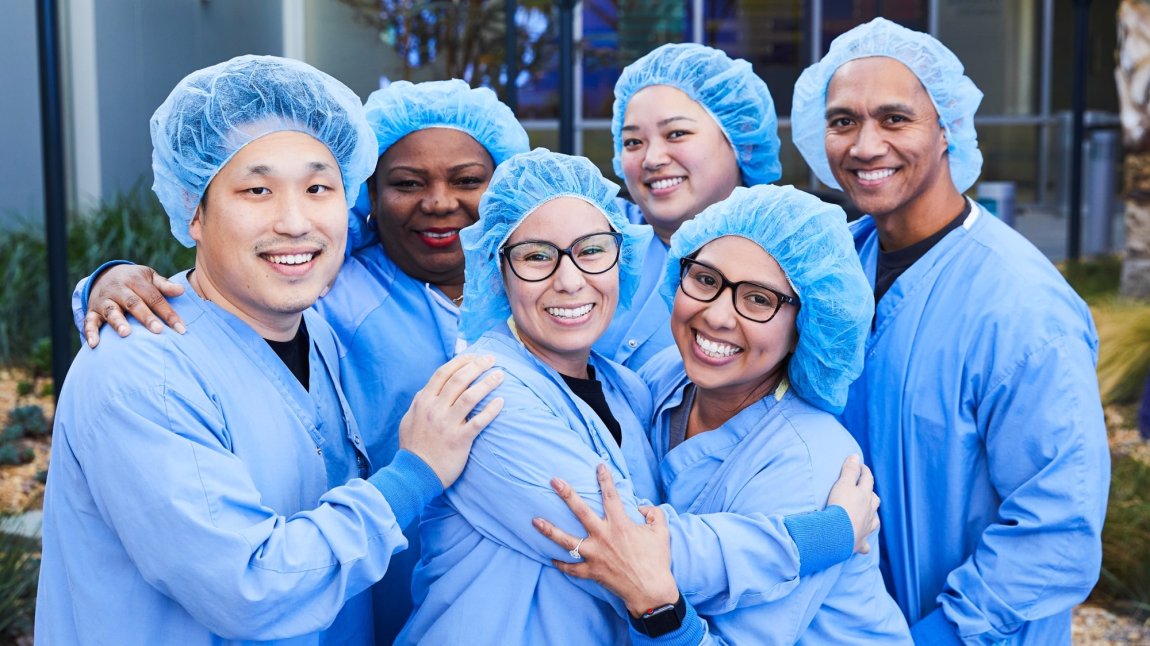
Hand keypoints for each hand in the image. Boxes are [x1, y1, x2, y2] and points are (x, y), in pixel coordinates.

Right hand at [85, 264, 185, 346]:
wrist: (105, 275)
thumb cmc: (135, 281)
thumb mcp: (149, 277)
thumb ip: (164, 285)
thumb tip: (182, 290)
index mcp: (135, 280)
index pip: (154, 297)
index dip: (168, 313)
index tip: (181, 328)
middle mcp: (118, 289)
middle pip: (133, 303)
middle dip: (146, 317)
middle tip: (158, 330)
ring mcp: (104, 300)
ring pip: (111, 311)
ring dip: (118, 322)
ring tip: (126, 334)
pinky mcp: (92, 311)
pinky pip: (89, 322)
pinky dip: (90, 332)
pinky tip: (94, 344)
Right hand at [399, 354, 503, 487]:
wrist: (415, 474)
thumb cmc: (413, 447)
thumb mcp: (409, 419)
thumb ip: (419, 403)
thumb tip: (428, 389)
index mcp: (423, 401)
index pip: (443, 373)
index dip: (460, 361)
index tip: (473, 356)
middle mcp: (434, 409)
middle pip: (459, 380)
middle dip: (477, 366)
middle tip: (491, 359)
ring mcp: (447, 424)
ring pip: (470, 397)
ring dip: (487, 383)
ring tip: (500, 375)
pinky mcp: (459, 440)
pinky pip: (479, 421)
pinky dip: (491, 410)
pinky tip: (501, 401)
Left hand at [532, 463, 678, 616]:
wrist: (651, 592)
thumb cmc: (657, 561)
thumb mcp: (661, 532)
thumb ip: (654, 514)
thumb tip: (642, 507)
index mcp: (620, 525)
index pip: (610, 496)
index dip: (605, 479)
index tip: (598, 465)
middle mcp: (603, 537)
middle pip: (580, 511)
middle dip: (566, 494)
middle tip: (553, 481)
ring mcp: (595, 555)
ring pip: (567, 541)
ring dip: (550, 530)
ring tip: (535, 521)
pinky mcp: (592, 572)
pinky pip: (572, 568)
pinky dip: (561, 564)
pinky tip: (551, 558)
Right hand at [827, 454, 879, 554]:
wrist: (837, 534)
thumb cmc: (840, 507)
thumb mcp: (843, 484)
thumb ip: (850, 470)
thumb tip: (856, 456)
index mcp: (865, 495)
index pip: (867, 479)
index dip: (863, 471)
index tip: (860, 466)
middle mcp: (869, 511)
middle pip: (874, 500)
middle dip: (870, 493)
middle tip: (863, 490)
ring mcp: (866, 527)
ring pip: (874, 520)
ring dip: (871, 516)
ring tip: (867, 514)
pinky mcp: (859, 543)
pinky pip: (865, 544)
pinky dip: (865, 544)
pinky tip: (864, 546)